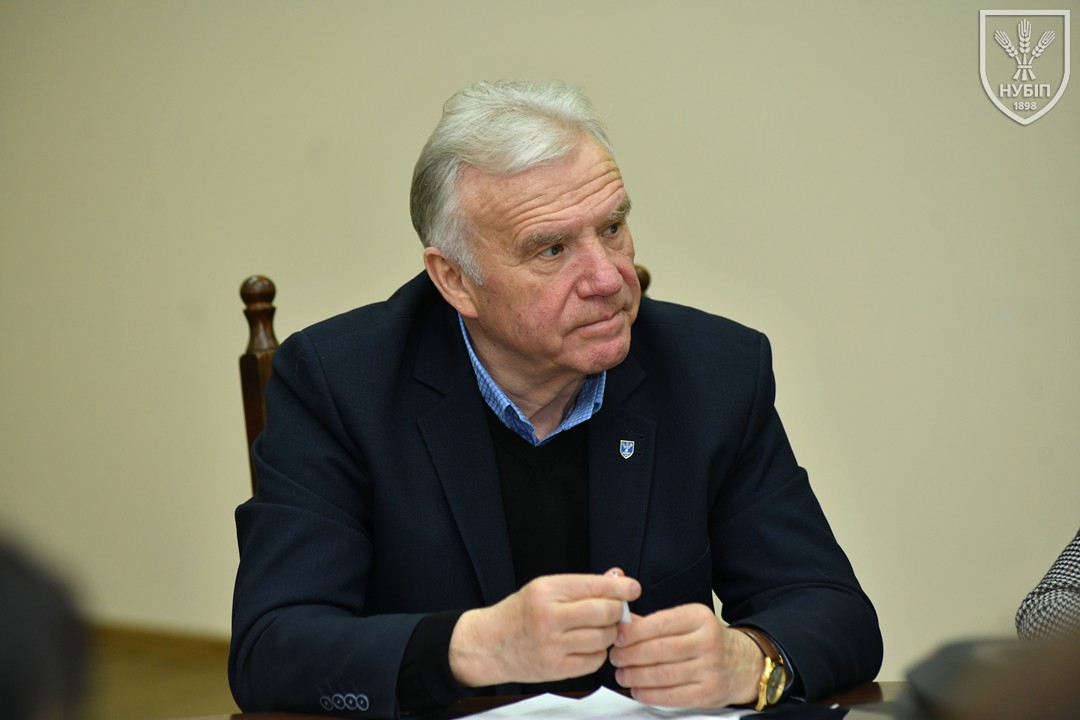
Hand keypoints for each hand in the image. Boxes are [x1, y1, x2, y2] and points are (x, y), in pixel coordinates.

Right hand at [448, 569, 640, 686]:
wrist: (489, 644)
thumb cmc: (518, 614)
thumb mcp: (544, 589)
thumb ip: (582, 585)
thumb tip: (617, 579)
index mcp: (546, 592)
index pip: (594, 586)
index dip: (620, 588)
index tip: (633, 588)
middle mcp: (549, 618)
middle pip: (604, 613)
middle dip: (617, 611)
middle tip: (616, 610)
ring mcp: (552, 646)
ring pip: (603, 638)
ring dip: (609, 633)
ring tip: (600, 628)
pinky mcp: (556, 669)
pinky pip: (594, 661)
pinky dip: (598, 652)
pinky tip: (588, 645)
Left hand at [608, 603, 762, 707]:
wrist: (743, 664)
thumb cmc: (708, 640)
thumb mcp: (687, 622)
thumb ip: (655, 622)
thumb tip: (623, 624)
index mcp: (699, 618)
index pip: (660, 624)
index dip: (634, 632)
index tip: (617, 637)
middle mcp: (707, 642)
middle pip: (659, 650)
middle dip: (630, 655)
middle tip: (615, 657)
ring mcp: (710, 669)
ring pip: (663, 674)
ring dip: (636, 676)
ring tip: (622, 674)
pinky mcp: (708, 693)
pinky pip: (672, 696)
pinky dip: (649, 694)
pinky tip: (638, 690)